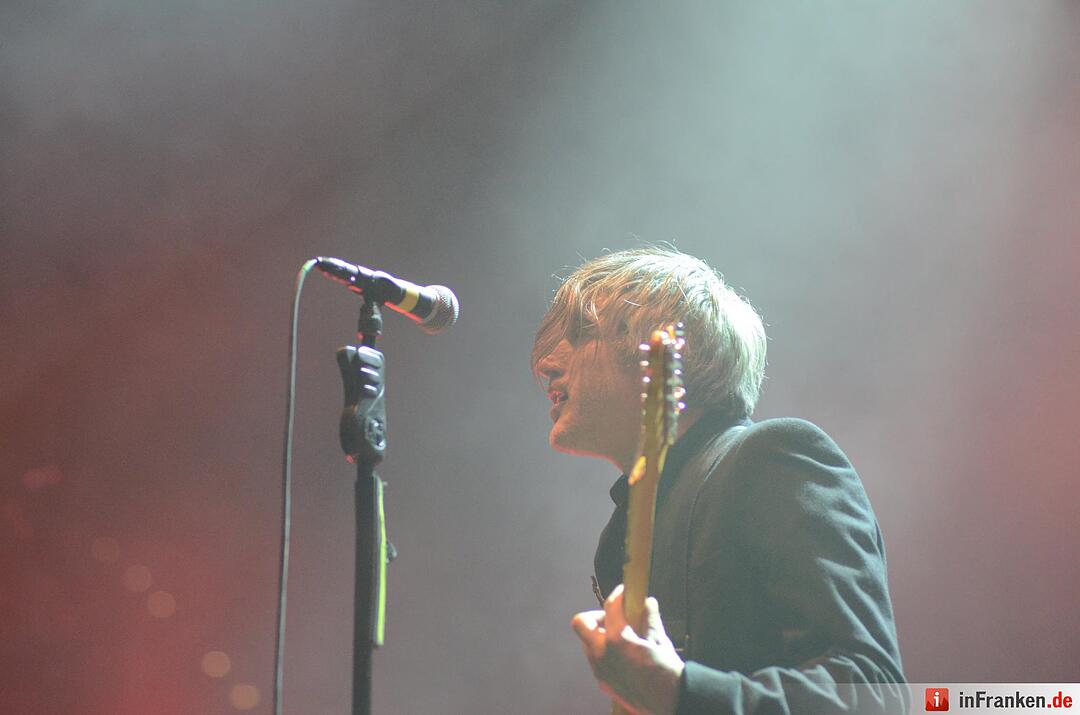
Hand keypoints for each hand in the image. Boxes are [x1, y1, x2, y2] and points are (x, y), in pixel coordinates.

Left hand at [571, 584, 684, 714]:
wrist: (670, 704)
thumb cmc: (667, 675)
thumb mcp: (660, 642)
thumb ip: (650, 620)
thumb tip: (648, 604)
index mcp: (618, 640)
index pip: (610, 607)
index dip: (617, 595)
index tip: (623, 593)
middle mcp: (603, 654)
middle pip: (581, 623)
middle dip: (596, 616)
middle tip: (614, 617)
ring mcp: (600, 669)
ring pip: (587, 643)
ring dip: (599, 634)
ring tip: (621, 636)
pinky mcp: (602, 682)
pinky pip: (595, 659)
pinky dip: (604, 651)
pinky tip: (623, 653)